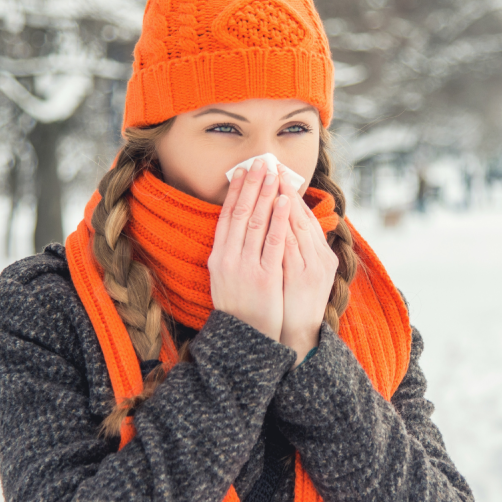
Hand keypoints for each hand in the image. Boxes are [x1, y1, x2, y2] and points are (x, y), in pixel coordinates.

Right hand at [209, 158, 291, 341]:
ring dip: (266, 195)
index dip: (235, 192)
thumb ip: (229, 254)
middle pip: (241, 214)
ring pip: (257, 222)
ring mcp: (246, 267)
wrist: (245, 339)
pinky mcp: (265, 276)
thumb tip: (236, 228)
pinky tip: (284, 201)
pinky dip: (279, 219)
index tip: (243, 171)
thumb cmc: (240, 308)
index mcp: (217, 257)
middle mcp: (228, 258)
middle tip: (261, 162)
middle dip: (252, 185)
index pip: (226, 217)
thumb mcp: (225, 279)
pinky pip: (274, 242)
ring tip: (274, 174)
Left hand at [279, 179, 339, 367]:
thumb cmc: (296, 303)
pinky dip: (283, 228)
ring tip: (271, 179)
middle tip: (271, 166)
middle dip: (284, 190)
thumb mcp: (301, 273)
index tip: (276, 171)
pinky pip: (291, 248)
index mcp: (320, 254)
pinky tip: (276, 211)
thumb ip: (298, 249)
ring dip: (283, 202)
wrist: (298, 336)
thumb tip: (286, 223)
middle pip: (301, 216)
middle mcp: (320, 257)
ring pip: (298, 227)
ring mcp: (314, 267)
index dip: (289, 192)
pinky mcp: (303, 278)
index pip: (303, 216)